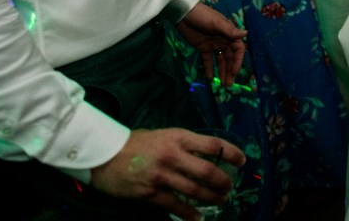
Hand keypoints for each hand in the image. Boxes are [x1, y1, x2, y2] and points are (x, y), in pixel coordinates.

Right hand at [89, 128, 244, 219]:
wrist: (105, 154)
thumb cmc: (136, 143)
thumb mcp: (164, 135)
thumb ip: (184, 145)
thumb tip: (207, 155)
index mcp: (179, 137)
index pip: (213, 145)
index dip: (231, 153)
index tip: (242, 160)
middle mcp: (173, 155)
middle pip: (208, 171)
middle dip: (224, 181)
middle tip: (229, 187)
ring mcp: (162, 175)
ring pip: (195, 190)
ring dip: (211, 197)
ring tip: (221, 200)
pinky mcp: (151, 192)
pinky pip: (175, 205)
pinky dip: (189, 213)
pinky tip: (198, 218)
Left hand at [175, 2, 246, 87]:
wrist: (184, 13)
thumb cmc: (203, 16)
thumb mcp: (216, 23)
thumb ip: (230, 30)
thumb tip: (246, 34)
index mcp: (229, 34)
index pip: (238, 50)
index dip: (237, 62)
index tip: (234, 72)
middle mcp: (223, 40)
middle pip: (229, 58)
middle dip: (230, 71)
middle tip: (229, 84)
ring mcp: (213, 45)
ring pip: (220, 61)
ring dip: (222, 72)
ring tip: (223, 84)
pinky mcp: (203, 48)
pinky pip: (208, 60)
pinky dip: (209, 69)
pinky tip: (210, 78)